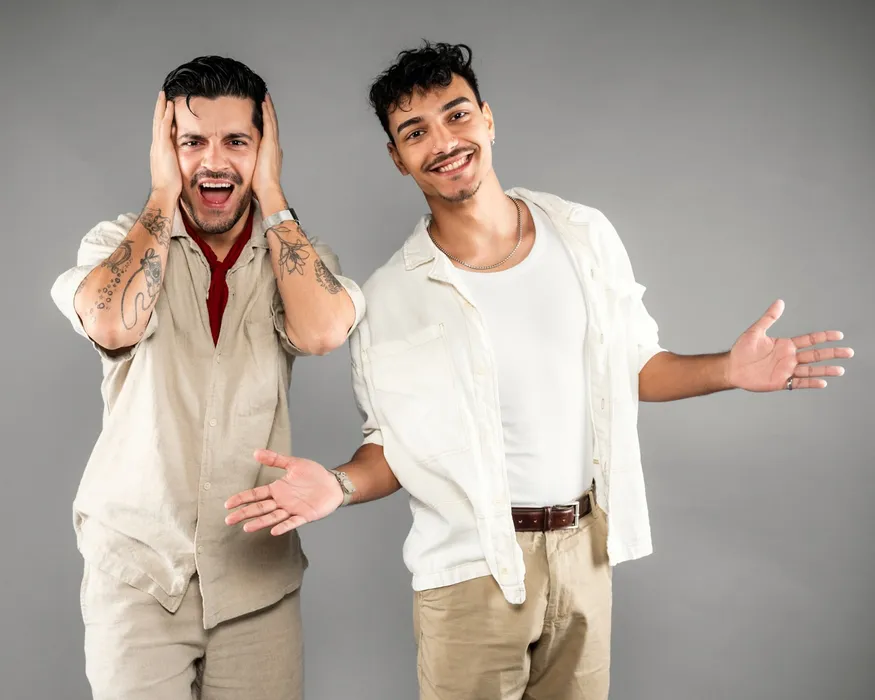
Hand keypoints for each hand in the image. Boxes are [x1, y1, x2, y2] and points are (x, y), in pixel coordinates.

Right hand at [150, 92, 181, 197]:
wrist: (165, 192)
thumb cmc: (171, 186)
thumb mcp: (174, 169)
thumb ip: (176, 159)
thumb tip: (181, 154)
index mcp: (159, 151)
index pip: (161, 131)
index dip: (163, 119)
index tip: (166, 109)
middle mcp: (156, 145)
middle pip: (157, 122)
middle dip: (159, 109)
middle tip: (161, 96)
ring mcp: (158, 145)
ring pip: (159, 121)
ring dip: (161, 107)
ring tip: (163, 95)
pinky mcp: (163, 146)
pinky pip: (164, 126)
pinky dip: (166, 115)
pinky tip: (169, 105)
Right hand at [224, 449, 343, 535]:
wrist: (333, 483)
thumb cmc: (314, 474)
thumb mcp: (293, 463)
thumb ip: (275, 459)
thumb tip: (256, 452)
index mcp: (277, 489)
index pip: (255, 495)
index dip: (242, 499)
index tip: (228, 504)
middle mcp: (282, 501)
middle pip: (259, 508)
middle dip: (244, 513)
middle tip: (229, 520)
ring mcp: (292, 509)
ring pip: (272, 517)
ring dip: (260, 522)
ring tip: (246, 527)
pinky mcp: (304, 516)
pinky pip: (292, 522)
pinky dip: (283, 526)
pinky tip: (274, 530)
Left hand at [252, 93, 283, 203]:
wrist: (267, 189)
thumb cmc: (259, 185)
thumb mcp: (253, 172)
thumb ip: (249, 165)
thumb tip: (240, 165)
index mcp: (270, 153)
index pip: (268, 134)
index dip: (266, 123)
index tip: (262, 114)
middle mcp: (274, 146)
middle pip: (271, 124)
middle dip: (268, 112)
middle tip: (265, 99)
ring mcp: (273, 144)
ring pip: (271, 120)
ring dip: (268, 108)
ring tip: (264, 96)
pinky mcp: (270, 142)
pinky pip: (269, 122)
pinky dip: (267, 111)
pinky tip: (264, 101)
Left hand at [727, 299, 853, 391]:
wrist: (732, 368)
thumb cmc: (742, 350)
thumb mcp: (756, 331)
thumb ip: (769, 318)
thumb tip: (780, 302)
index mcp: (786, 345)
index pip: (810, 340)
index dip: (824, 337)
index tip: (839, 335)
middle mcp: (790, 357)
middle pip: (815, 355)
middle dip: (832, 353)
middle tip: (849, 352)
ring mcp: (786, 370)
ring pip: (810, 370)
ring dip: (825, 370)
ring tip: (841, 370)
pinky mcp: (781, 382)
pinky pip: (798, 383)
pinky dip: (810, 383)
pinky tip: (822, 383)